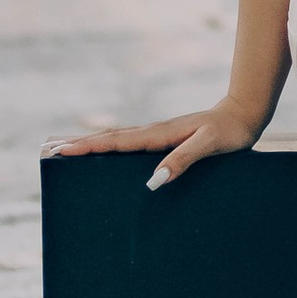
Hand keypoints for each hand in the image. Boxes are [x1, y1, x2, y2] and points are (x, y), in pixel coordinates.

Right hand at [42, 102, 261, 191]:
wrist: (245, 115)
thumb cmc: (229, 132)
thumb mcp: (208, 146)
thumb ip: (182, 161)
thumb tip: (153, 181)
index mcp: (159, 135)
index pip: (117, 142)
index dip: (89, 147)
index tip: (62, 150)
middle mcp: (154, 133)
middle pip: (110, 138)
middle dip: (80, 144)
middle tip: (51, 148)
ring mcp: (158, 135)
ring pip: (118, 139)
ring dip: (92, 143)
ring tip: (68, 149)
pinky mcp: (165, 140)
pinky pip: (131, 143)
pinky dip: (111, 145)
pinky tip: (107, 153)